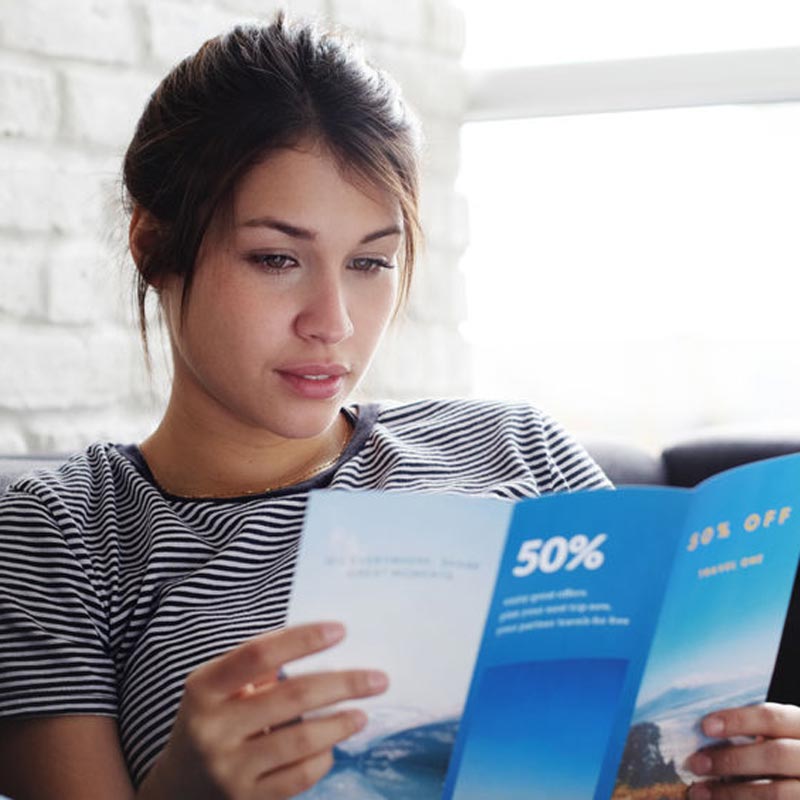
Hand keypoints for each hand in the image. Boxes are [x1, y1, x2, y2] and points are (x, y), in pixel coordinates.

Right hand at [138, 621, 387, 799]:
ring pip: (302, 739)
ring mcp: (229, 769)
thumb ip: (258, 668)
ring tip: (362, 713)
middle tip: (378, 679)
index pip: (259, 654)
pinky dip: (322, 758)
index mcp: (204, 688)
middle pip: (292, 696)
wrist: (174, 792)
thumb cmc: (211, 722)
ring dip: (341, 723)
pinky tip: (333, 746)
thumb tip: (324, 646)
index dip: (302, 639)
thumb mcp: (218, 690)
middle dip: (343, 684)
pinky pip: (299, 776)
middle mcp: (213, 728)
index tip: (341, 630)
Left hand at [686, 703, 799, 798]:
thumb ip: (751, 732)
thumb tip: (702, 732)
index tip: (705, 726)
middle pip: (774, 755)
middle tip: (695, 763)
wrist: (799, 773)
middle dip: (731, 760)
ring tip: (699, 791)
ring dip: (732, 793)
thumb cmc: (782, 750)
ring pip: (776, 792)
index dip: (738, 720)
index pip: (772, 718)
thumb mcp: (776, 735)